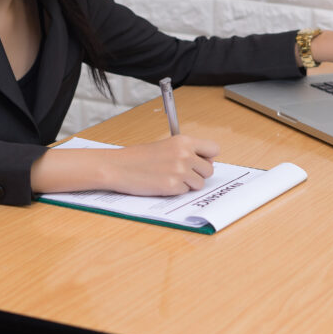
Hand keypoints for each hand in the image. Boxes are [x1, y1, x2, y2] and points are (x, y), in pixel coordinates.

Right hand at [103, 135, 219, 195]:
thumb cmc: (138, 157)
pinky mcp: (172, 186)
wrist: (118, 167)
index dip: (208, 157)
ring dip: (188, 184)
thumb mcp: (166, 145)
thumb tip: (205, 161)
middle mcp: (185, 155)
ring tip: (170, 177)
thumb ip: (186, 151)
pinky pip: (185, 192)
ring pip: (199, 184)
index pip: (214, 149)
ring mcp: (179, 171)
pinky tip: (162, 183)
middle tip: (182, 173)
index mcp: (183, 141)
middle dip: (198, 173)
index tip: (200, 161)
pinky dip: (176, 191)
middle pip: (209, 170)